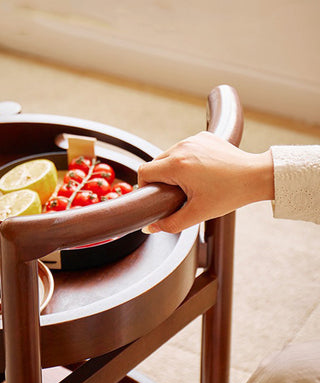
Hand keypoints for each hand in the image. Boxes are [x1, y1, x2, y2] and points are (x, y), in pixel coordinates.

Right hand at [138, 131, 273, 232]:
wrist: (256, 176)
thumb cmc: (230, 194)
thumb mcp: (198, 214)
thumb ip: (170, 224)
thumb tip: (150, 228)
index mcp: (177, 165)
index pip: (143, 172)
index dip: (144, 186)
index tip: (155, 196)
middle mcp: (181, 147)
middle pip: (155, 163)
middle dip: (160, 179)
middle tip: (176, 193)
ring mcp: (192, 140)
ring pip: (169, 155)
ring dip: (172, 168)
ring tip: (190, 182)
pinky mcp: (202, 137)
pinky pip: (183, 149)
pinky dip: (186, 160)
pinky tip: (200, 171)